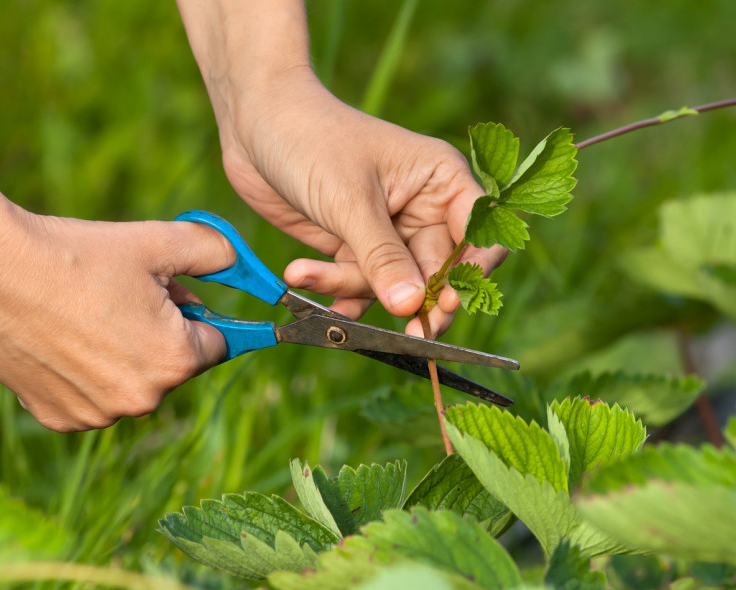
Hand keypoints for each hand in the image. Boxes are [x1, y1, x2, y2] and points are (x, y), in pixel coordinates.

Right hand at [0, 211, 234, 431]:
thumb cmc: (77, 254)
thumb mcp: (157, 241)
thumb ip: (215, 251)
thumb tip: (239, 260)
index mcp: (175, 361)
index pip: (217, 344)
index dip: (198, 314)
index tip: (174, 294)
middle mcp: (141, 400)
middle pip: (173, 365)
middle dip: (160, 332)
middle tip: (121, 293)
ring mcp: (96, 416)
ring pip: (131, 382)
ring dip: (122, 354)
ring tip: (86, 311)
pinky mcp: (57, 418)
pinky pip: (90, 397)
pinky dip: (84, 373)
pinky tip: (60, 337)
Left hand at [214, 69, 505, 336]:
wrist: (254, 124)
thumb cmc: (311, 141)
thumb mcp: (350, 201)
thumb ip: (383, 258)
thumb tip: (413, 306)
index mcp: (441, 180)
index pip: (480, 235)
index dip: (472, 273)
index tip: (448, 302)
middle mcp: (422, 208)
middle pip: (438, 273)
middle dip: (411, 299)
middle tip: (403, 330)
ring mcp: (387, 230)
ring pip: (391, 284)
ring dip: (350, 286)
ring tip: (301, 273)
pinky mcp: (353, 245)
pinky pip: (357, 283)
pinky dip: (333, 289)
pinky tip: (303, 278)